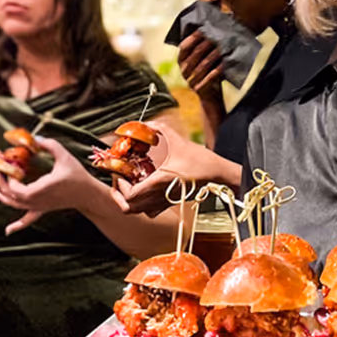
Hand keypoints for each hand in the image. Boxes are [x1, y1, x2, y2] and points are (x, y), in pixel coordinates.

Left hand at [0, 137, 103, 235]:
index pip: (17, 189)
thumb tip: (34, 138)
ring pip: (15, 205)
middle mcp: (38, 201)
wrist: (88, 194)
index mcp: (42, 189)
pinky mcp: (43, 209)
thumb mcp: (65, 157)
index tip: (11, 165)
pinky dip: (17, 226)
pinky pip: (28, 220)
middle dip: (1, 183)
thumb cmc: (77, 176)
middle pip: (12, 196)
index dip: (9, 178)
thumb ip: (50, 145)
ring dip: (0, 197)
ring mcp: (40, 207)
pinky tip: (8, 231)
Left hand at [110, 119, 239, 215]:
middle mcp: (160, 196)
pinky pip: (150, 212)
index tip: (119, 174)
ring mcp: (165, 202)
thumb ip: (161, 129)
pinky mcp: (171, 203)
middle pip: (129, 208)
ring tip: (128, 187)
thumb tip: (147, 123)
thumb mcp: (179, 141)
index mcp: (159, 182)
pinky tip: (143, 191)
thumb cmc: (201, 161)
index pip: (130, 194)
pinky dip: (141, 205)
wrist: (218, 175)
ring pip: (138, 212)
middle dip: (118, 196)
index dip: (119, 186)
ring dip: (128, 202)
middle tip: (118, 182)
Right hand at [178, 31, 224, 102]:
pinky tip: (225, 64)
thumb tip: (213, 24)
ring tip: (224, 49)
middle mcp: (183, 70)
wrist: (212, 96)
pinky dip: (218, 69)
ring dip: (214, 55)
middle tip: (219, 36)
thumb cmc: (210, 72)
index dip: (194, 37)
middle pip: (195, 54)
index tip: (205, 28)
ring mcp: (190, 80)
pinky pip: (209, 77)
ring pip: (203, 65)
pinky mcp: (198, 89)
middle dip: (207, 44)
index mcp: (181, 61)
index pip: (184, 46)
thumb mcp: (205, 58)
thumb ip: (205, 46)